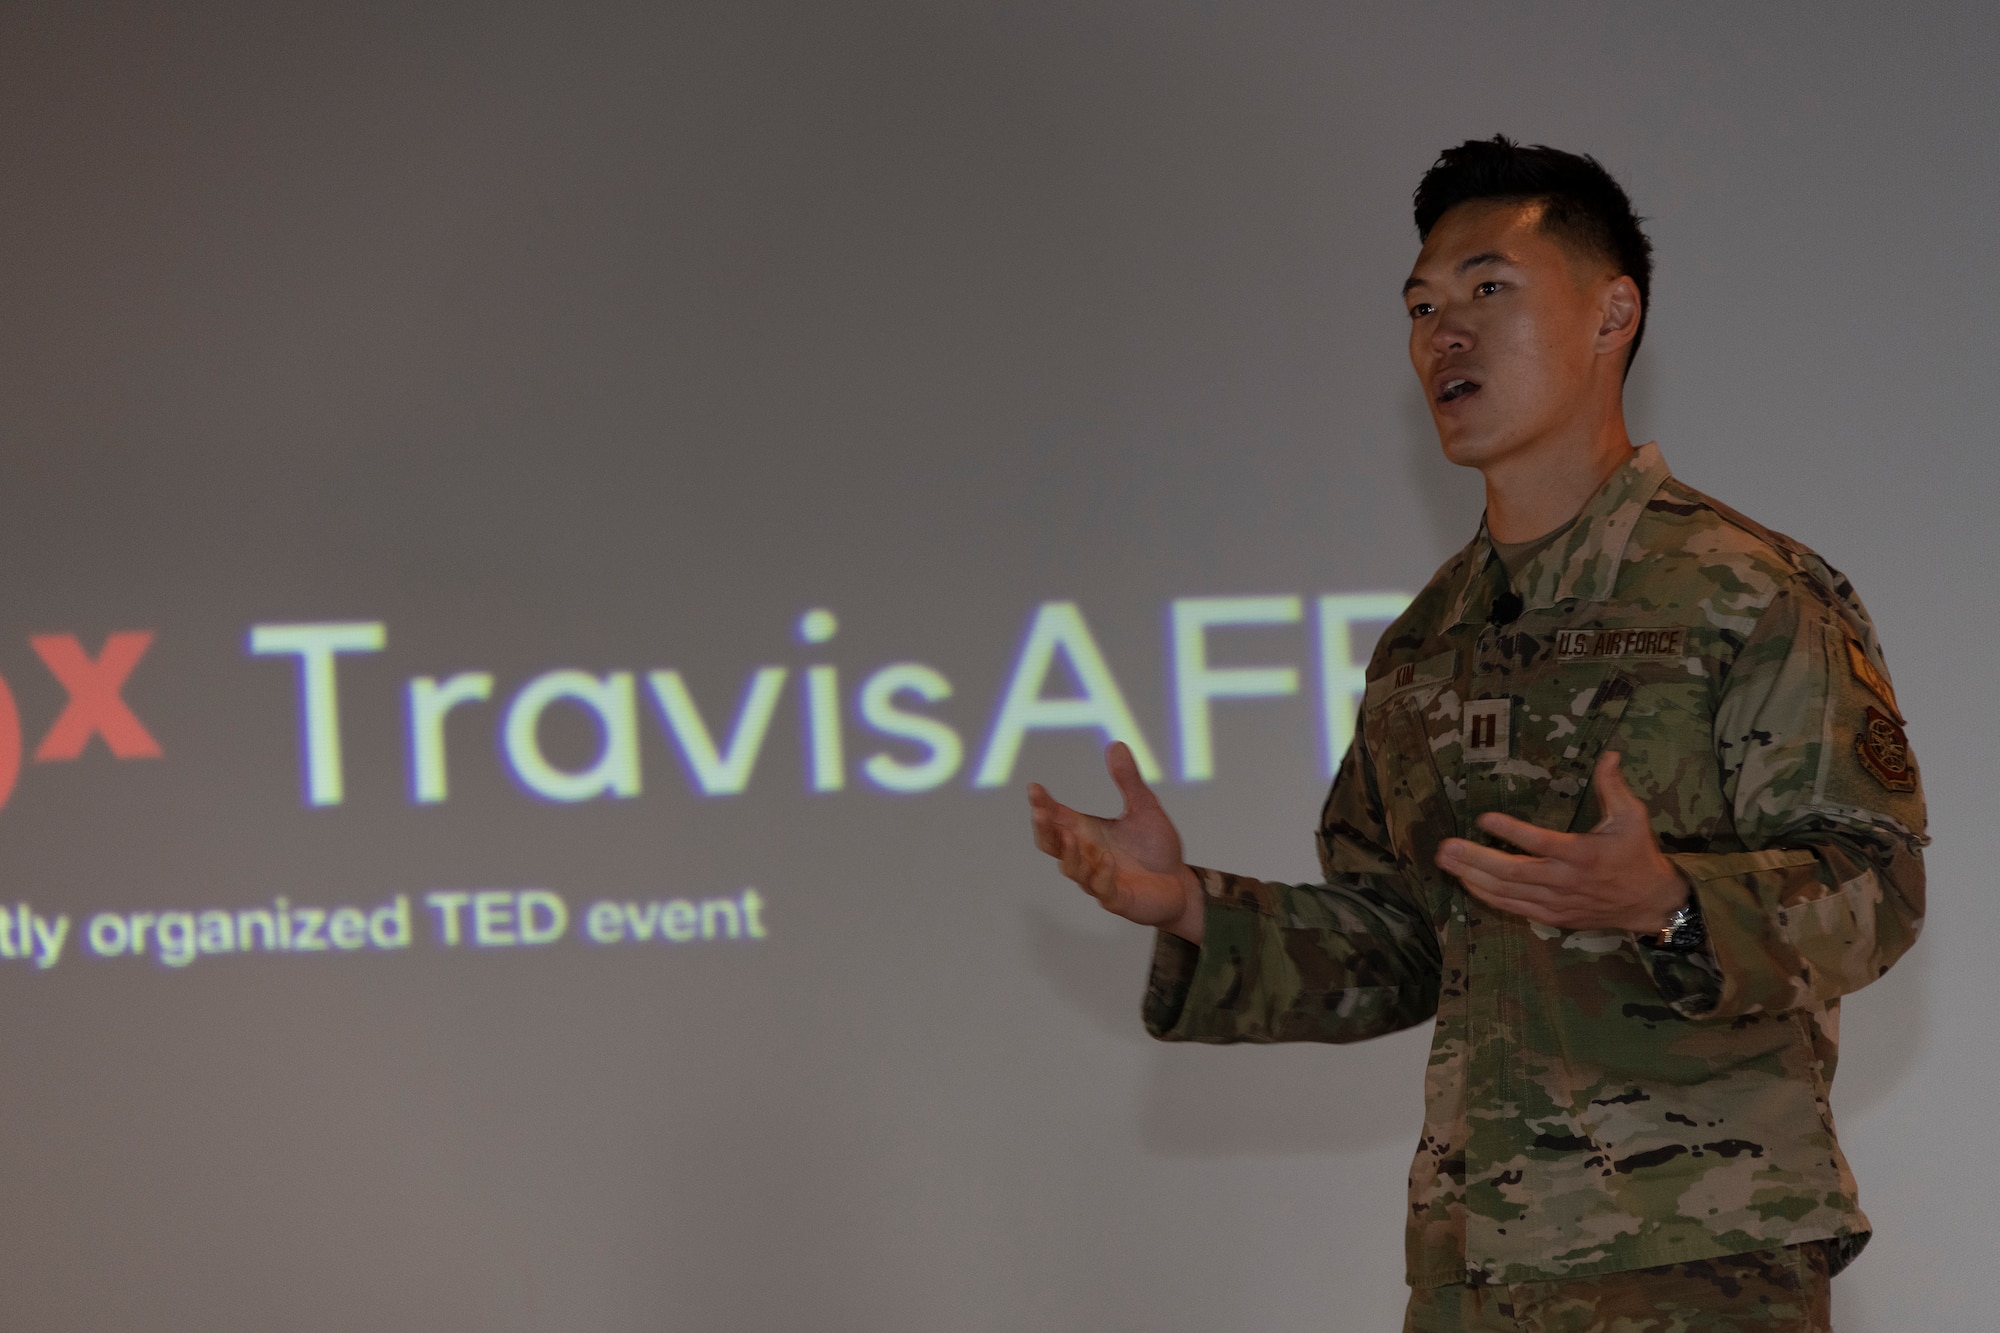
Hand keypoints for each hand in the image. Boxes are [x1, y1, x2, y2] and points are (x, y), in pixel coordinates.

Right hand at [1028, 742, 1204, 942]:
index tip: (1034, 788)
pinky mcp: (1116, 898)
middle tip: (1040, 813)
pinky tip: (1107, 859)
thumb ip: (1128, 780)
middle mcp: (1087, 855)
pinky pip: (1101, 889)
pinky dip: (1101, 874)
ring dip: (1070, 854)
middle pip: (1051, 844)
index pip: (1056, 817)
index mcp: (1087, 831)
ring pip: (1072, 869)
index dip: (1042, 804)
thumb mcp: (1144, 807)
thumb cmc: (1156, 847)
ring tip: (1071, 837)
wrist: (1179, 883)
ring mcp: (1098, 878)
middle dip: (1043, 830)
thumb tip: (1116, 744)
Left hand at [1434, 750, 1687, 933]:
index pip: (1541, 843)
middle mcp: (1565, 881)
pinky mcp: (1552, 917)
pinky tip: (1466, 881)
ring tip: (1445, 860)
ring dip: (1473, 876)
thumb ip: (1614, 787)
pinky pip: (1514, 908)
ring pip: (1507, 892)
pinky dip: (1488, 896)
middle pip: (1513, 872)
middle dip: (1476, 859)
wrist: (1649, 903)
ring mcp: (1556, 903)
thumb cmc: (1637, 855)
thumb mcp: (1633, 818)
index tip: (1484, 819)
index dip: (1511, 832)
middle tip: (1445, 846)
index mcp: (1583, 855)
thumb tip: (1609, 754)